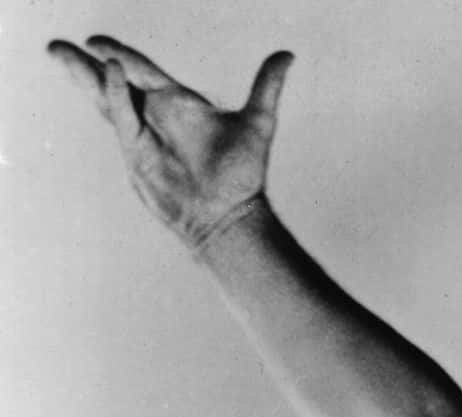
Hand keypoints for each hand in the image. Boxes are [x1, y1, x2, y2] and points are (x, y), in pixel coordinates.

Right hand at [49, 36, 292, 251]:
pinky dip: (116, 93)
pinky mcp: (137, 152)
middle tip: (59, 47)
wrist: (229, 214)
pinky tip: (110, 71)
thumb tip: (288, 55)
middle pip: (114, 80)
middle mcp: (156, 115)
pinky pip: (123, 116)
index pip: (143, 70)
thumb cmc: (243, 175)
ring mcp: (143, 135)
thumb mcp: (258, 122)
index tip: (95, 40)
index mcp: (179, 103)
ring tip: (58, 53)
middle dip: (86, 62)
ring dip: (83, 76)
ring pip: (107, 97)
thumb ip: (266, 86)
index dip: (121, 54)